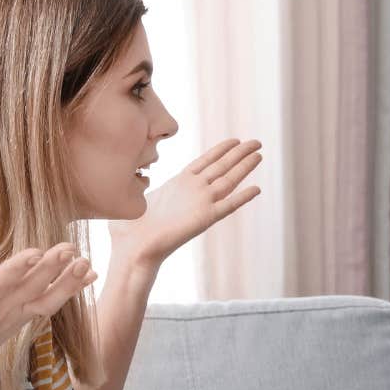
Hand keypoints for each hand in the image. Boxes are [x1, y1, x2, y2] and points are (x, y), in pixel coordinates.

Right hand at [0, 243, 96, 376]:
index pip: (2, 281)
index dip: (19, 268)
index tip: (37, 254)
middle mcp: (3, 306)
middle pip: (31, 285)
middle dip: (52, 268)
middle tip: (71, 249)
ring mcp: (17, 313)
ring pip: (47, 295)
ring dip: (69, 280)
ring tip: (88, 263)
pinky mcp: (24, 317)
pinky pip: (52, 302)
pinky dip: (70, 289)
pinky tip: (88, 274)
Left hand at [107, 138, 262, 275]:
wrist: (134, 248)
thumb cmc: (130, 230)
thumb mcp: (139, 198)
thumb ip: (146, 187)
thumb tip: (139, 181)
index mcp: (180, 182)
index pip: (206, 161)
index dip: (221, 150)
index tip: (235, 140)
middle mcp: (194, 190)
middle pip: (222, 166)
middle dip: (240, 153)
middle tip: (257, 142)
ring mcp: (201, 203)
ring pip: (228, 180)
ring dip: (244, 167)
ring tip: (259, 154)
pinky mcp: (204, 218)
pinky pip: (227, 205)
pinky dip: (242, 197)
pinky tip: (256, 189)